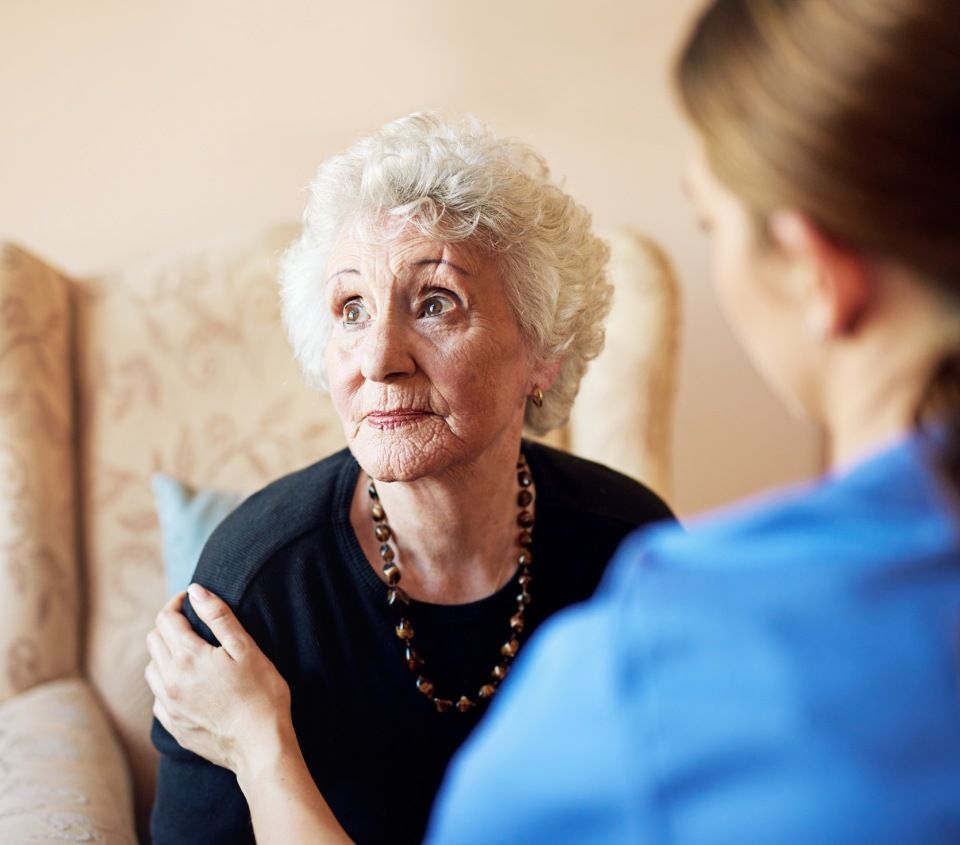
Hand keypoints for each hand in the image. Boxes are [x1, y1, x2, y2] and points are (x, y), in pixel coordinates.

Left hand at [145, 584, 292, 777]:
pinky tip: (187, 684)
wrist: (261, 746)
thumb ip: (218, 616)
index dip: (177, 603)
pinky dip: (166, 682)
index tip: (190, 599)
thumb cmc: (262, 694)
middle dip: (169, 625)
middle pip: (154, 640)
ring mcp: (168, 706)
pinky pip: (157, 696)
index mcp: (188, 657)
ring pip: (151, 668)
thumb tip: (195, 591)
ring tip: (190, 652)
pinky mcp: (173, 726)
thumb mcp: (246, 649)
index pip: (166, 618)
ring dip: (164, 653)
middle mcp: (169, 680)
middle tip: (192, 622)